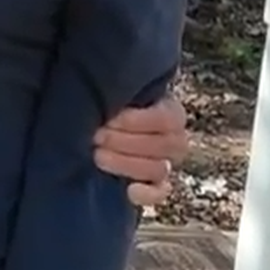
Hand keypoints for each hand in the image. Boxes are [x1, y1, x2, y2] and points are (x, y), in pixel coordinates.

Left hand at [93, 92, 188, 206]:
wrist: (95, 127)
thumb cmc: (106, 104)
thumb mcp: (116, 93)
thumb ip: (119, 91)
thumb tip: (110, 75)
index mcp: (170, 111)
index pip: (168, 118)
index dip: (137, 120)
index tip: (109, 117)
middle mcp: (174, 138)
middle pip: (164, 145)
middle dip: (124, 141)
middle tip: (95, 135)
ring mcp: (166, 163)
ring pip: (159, 169)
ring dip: (127, 163)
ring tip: (96, 155)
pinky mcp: (154, 186)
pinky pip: (161, 194)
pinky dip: (147, 195)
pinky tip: (129, 190)